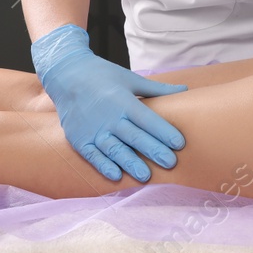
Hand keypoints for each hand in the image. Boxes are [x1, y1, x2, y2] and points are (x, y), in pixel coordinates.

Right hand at [31, 24, 188, 183]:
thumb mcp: (131, 79)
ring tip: (146, 177)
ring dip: (130, 163)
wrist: (66, 75)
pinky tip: (117, 176)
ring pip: (114, 149)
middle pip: (134, 137)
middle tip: (171, 163)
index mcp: (123, 101)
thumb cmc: (104, 76)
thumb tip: (185, 90)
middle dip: (153, 151)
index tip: (180, 144)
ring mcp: (92, 129)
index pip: (147, 119)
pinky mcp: (79, 138)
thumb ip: (157, 89)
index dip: (164, 132)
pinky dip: (104, 166)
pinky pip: (92, 155)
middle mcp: (108, 117)